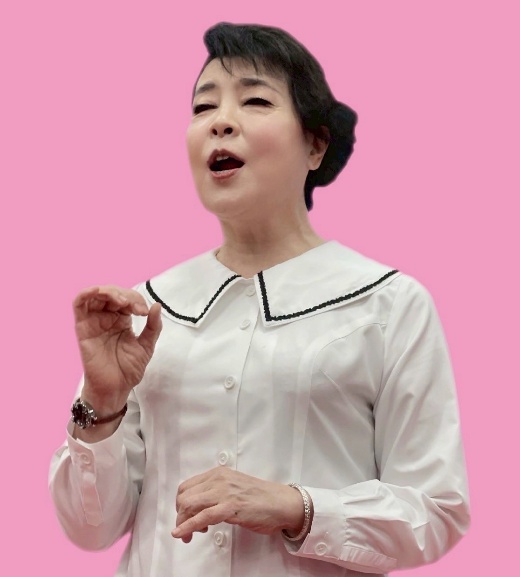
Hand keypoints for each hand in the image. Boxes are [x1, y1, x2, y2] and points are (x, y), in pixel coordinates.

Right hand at [73, 285, 161, 411]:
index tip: (145, 312)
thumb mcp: (147, 344)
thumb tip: (157, 305)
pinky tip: (98, 292)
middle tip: (137, 308)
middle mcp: (106, 318)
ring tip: (122, 301)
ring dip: (108, 291)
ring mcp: (93, 321)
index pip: (126, 298)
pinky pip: (78, 304)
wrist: (116, 387)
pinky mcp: (83, 328)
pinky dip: (86, 293)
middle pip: (112, 293)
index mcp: (121, 319)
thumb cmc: (128, 369)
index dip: (136, 299)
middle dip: (126, 295)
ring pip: (95, 295)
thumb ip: (153, 326)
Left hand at [172, 468, 306, 542]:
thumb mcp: (233, 489)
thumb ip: (217, 493)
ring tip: (187, 536)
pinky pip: (202, 516)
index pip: (187, 486)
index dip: (181, 504)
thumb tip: (200, 509)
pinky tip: (181, 534)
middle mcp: (219, 479)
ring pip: (189, 505)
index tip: (186, 518)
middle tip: (186, 529)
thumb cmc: (261, 499)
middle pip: (184, 496)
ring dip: (183, 523)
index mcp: (219, 473)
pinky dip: (187, 526)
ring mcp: (224, 491)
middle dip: (180, 515)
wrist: (282, 503)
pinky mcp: (230, 506)